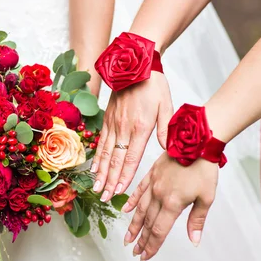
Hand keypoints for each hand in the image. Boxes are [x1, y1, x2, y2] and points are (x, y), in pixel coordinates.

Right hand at [91, 72, 172, 201]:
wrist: (135, 63)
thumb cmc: (154, 84)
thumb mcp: (167, 106)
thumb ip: (166, 129)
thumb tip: (166, 149)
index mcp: (140, 126)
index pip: (131, 158)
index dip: (124, 176)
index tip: (119, 191)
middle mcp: (124, 128)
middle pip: (115, 160)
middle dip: (109, 181)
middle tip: (104, 197)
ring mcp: (113, 123)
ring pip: (105, 153)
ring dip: (100, 173)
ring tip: (96, 188)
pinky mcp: (108, 118)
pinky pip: (101, 142)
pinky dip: (96, 157)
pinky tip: (93, 168)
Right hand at [122, 153, 217, 260]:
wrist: (196, 142)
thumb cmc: (204, 169)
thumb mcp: (207, 197)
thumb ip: (197, 220)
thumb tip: (193, 240)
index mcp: (173, 203)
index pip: (159, 230)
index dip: (152, 245)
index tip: (146, 256)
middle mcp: (159, 195)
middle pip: (147, 223)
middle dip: (141, 239)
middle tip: (135, 252)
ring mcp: (153, 184)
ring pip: (139, 209)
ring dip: (133, 225)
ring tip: (128, 238)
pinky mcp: (151, 174)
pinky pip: (138, 191)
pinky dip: (131, 201)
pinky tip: (125, 210)